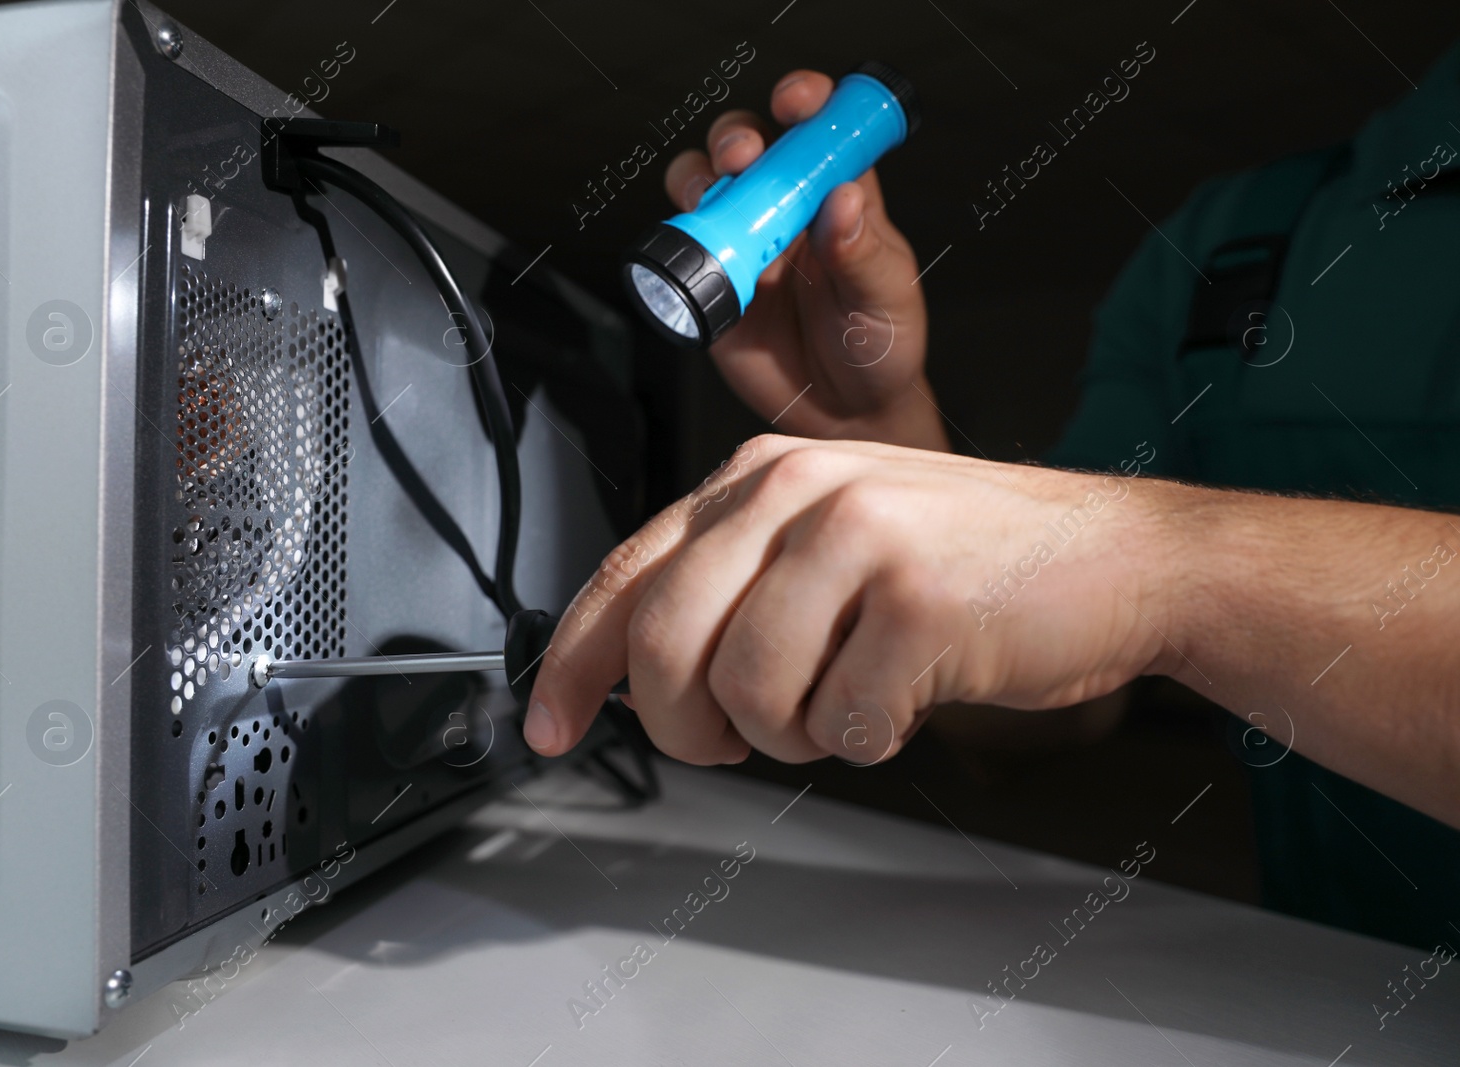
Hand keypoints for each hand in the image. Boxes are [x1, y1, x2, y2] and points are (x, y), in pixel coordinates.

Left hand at [522, 435, 1174, 764]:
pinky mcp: (915, 598)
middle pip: (664, 646)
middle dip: (685, 727)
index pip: (626, 575)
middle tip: (731, 743)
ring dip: (791, 736)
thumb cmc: (970, 560)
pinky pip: (842, 723)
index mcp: (759, 473)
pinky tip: (905, 697)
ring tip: (843, 704)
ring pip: (746, 694)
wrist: (1119, 558)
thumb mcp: (831, 542)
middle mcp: (796, 489)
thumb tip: (634, 678)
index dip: (574, 666)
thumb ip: (734, 588)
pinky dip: (868, 739)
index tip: (550, 727)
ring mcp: (857, 536)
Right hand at [665, 71, 946, 450]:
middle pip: (748, 145)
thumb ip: (863, 253)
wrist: (846, 415)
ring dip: (698, 177)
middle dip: (736, 137)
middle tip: (742, 158)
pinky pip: (683, 251)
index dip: (803, 102)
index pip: (818, 130)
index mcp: (837, 196)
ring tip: (711, 200)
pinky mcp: (714, 284)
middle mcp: (786, 210)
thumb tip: (843, 200)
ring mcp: (745, 244)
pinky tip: (692, 254)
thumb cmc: (881, 347)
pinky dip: (676, 241)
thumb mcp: (886, 298)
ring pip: (705, 186)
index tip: (795, 103)